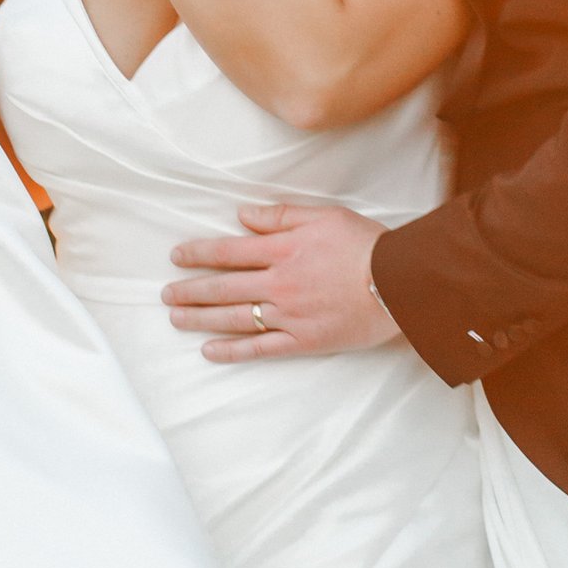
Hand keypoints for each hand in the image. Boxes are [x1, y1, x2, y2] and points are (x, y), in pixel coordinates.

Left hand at [164, 201, 400, 360]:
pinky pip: (259, 349)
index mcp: (282, 250)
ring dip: (200, 318)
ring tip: (175, 317)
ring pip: (234, 319)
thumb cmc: (367, 244)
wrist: (401, 284)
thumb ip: (279, 216)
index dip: (198, 254)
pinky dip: (231, 351)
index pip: (227, 252)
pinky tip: (209, 350)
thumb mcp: (324, 216)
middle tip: (165, 293)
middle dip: (190, 290)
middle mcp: (278, 284)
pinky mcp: (303, 341)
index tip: (176, 257)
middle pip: (223, 288)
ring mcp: (288, 316)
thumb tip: (242, 216)